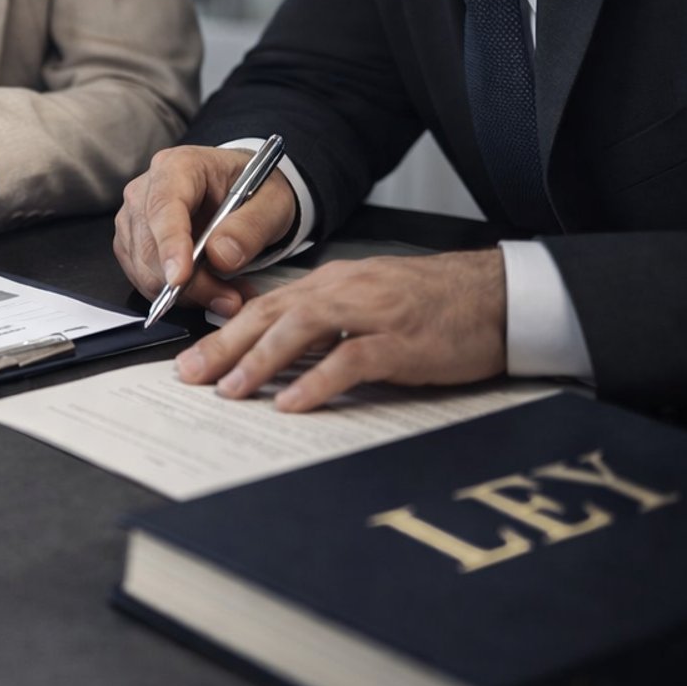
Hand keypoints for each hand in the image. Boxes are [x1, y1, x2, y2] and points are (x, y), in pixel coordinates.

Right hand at [113, 146, 298, 316]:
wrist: (245, 192)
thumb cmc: (255, 190)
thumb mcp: (272, 203)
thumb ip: (250, 227)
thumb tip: (220, 257)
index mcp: (178, 166)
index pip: (164, 206)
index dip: (170, 244)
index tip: (180, 278)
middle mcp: (146, 189)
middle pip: (150, 246)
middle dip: (189, 282)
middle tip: (232, 301)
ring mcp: (134, 218)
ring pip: (144, 269)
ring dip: (186, 294)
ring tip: (228, 296)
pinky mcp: (133, 244)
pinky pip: (144, 280)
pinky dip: (177, 295)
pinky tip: (208, 291)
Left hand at [175, 250, 506, 410]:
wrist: (496, 296)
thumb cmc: (433, 304)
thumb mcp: (367, 302)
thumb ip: (323, 321)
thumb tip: (274, 351)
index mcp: (332, 283)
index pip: (265, 307)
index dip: (223, 333)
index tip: (192, 359)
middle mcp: (344, 292)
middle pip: (270, 316)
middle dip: (224, 347)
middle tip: (190, 376)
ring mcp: (372, 314)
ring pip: (301, 331)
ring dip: (260, 361)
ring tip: (231, 390)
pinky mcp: (401, 341)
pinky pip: (350, 360)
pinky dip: (317, 382)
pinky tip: (292, 402)